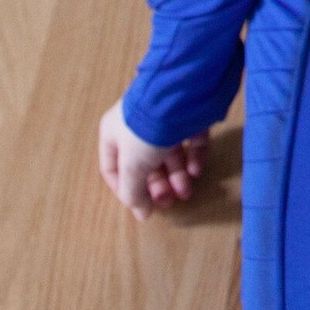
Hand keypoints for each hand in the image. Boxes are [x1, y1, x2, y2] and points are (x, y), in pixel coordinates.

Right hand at [98, 96, 209, 220]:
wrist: (177, 96)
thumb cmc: (145, 132)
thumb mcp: (131, 166)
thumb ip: (132, 192)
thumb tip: (141, 212)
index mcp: (114, 133)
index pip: (113, 168)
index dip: (126, 190)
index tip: (142, 206)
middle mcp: (137, 125)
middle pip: (145, 163)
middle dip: (157, 185)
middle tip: (169, 201)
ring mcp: (163, 118)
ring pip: (169, 154)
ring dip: (177, 176)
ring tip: (186, 192)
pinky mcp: (188, 114)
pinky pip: (189, 140)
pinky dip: (193, 157)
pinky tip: (195, 170)